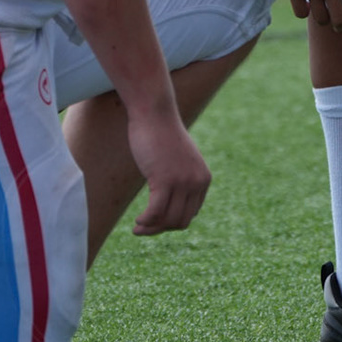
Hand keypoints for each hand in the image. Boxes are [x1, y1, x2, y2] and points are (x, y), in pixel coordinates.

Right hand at [126, 105, 210, 234]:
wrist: (154, 113)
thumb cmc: (160, 135)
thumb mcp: (177, 160)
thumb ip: (179, 179)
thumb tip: (169, 207)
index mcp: (203, 179)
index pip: (190, 213)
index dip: (171, 222)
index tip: (155, 221)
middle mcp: (197, 182)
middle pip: (180, 221)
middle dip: (161, 229)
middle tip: (142, 228)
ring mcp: (182, 181)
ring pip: (168, 220)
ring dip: (151, 228)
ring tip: (138, 228)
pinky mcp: (165, 180)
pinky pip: (155, 213)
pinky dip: (146, 222)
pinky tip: (138, 221)